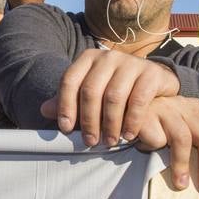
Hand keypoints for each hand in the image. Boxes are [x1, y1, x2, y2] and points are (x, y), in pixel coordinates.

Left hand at [41, 48, 180, 146]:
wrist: (154, 81)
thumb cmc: (117, 90)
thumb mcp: (92, 93)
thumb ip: (70, 100)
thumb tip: (44, 110)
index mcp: (89, 58)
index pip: (70, 80)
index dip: (65, 106)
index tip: (66, 129)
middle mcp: (108, 57)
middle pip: (91, 90)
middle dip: (88, 120)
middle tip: (91, 142)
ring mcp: (131, 62)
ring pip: (114, 96)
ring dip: (110, 123)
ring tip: (110, 142)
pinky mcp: (151, 72)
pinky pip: (138, 99)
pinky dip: (132, 120)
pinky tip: (129, 134)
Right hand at [132, 96, 198, 192]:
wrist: (128, 111)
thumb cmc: (160, 127)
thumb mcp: (184, 129)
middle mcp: (186, 106)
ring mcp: (167, 108)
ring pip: (183, 139)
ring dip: (183, 165)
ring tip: (180, 184)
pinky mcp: (147, 114)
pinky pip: (156, 139)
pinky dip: (154, 149)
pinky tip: (147, 151)